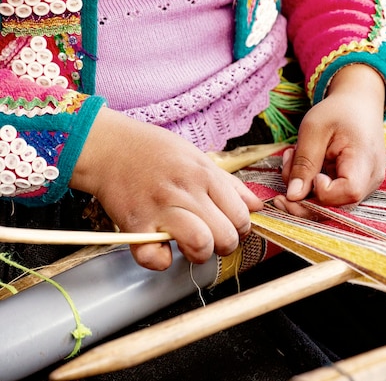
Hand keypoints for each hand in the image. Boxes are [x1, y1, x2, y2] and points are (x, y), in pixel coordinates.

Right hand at [70, 108, 262, 269]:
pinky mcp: (134, 226)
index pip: (242, 215)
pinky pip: (155, 258)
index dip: (241, 227)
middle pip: (225, 236)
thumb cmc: (155, 152)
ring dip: (199, 254)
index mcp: (204, 175)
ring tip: (191, 245)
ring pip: (199, 245)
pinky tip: (161, 248)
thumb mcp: (198, 158)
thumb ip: (229, 184)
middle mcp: (185, 192)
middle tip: (213, 238)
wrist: (108, 146)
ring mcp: (159, 210)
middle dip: (224, 245)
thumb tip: (257, 206)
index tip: (230, 226)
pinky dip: (160, 260)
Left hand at [274, 64, 385, 215]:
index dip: (324, 191)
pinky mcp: (355, 186)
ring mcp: (365, 185)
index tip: (312, 174)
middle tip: (285, 169)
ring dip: (303, 189)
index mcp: (365, 159)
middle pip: (337, 205)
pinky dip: (311, 186)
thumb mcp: (314, 129)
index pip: (349, 192)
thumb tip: (292, 196)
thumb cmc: (338, 112)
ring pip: (330, 204)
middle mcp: (370, 179)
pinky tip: (302, 165)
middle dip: (303, 195)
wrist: (358, 104)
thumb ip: (304, 164)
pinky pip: (331, 196)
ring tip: (293, 158)